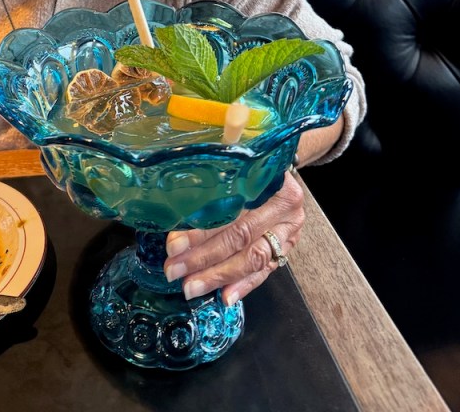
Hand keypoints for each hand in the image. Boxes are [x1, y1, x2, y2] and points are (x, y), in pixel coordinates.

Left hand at [163, 171, 303, 304]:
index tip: (173, 245)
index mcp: (269, 181)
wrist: (277, 170)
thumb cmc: (247, 165)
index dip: (201, 231)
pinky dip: (244, 285)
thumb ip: (211, 181)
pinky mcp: (286, 248)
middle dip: (204, 258)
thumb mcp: (232, 163)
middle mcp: (283, 207)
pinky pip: (266, 271)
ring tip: (192, 286)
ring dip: (219, 276)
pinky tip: (225, 296)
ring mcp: (287, 230)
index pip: (231, 211)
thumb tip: (172, 203)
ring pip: (253, 259)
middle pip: (240, 238)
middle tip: (175, 271)